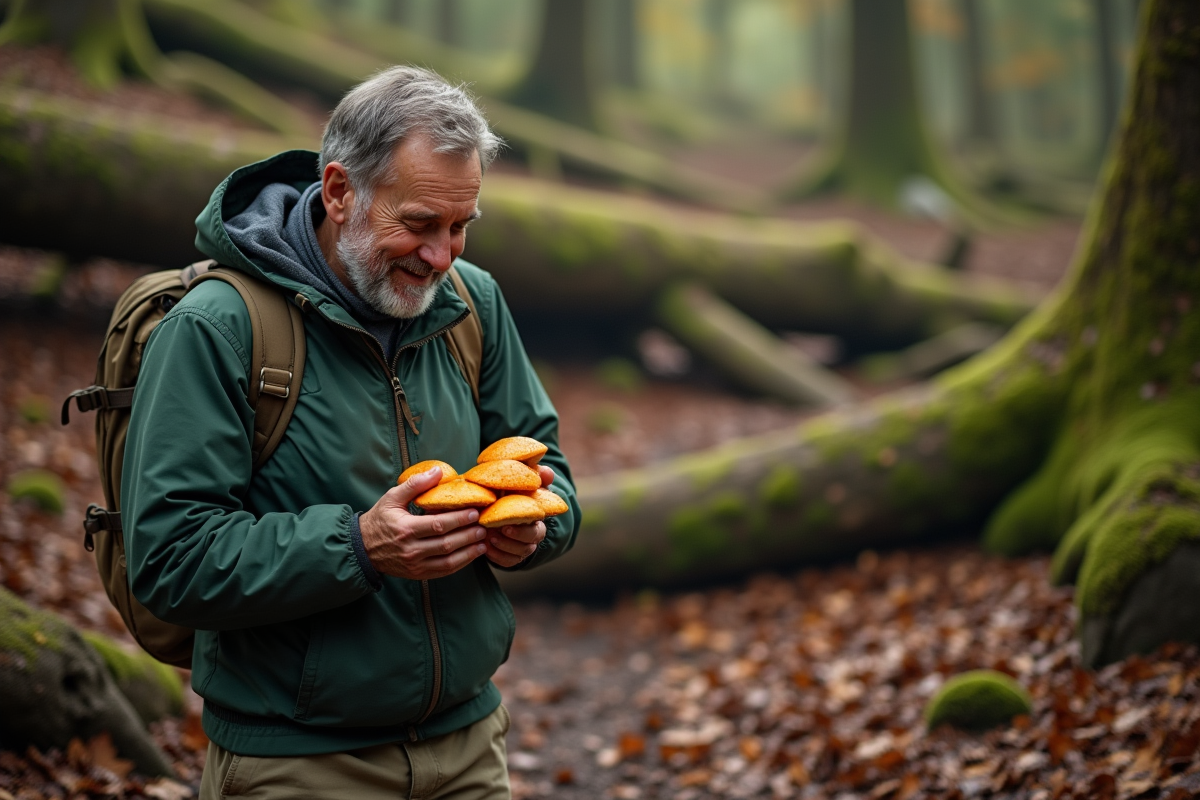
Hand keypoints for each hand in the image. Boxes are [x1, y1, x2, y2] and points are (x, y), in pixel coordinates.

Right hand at [359, 467, 486, 579]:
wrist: (362, 548)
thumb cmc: (379, 520)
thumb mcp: (392, 498)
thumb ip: (415, 484)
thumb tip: (438, 471)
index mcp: (406, 529)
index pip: (438, 525)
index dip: (459, 519)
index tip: (474, 512)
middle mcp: (411, 550)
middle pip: (446, 544)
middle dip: (468, 535)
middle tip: (483, 526)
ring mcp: (415, 565)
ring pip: (447, 561)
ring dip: (468, 552)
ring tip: (483, 542)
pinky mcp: (418, 575)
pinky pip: (443, 572)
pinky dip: (460, 564)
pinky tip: (471, 555)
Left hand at [485, 466, 554, 566]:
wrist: (502, 506)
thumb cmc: (516, 493)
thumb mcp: (525, 484)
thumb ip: (537, 476)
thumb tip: (547, 472)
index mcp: (537, 522)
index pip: (536, 531)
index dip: (522, 531)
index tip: (507, 524)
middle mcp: (532, 538)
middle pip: (527, 546)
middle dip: (511, 541)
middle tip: (495, 532)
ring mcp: (521, 548)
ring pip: (517, 556)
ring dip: (502, 548)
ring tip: (487, 538)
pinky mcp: (511, 556)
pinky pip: (506, 562)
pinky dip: (496, 556)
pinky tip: (484, 547)